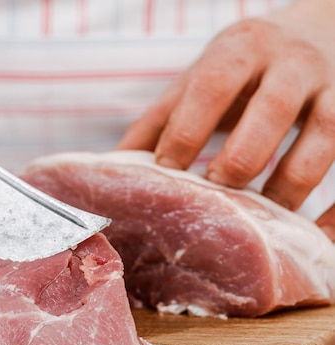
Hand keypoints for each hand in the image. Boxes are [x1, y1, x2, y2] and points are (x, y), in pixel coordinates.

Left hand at [118, 0, 334, 239]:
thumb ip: (160, 119)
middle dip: (243, 156)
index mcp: (241, 48)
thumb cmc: (242, 67)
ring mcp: (332, 88)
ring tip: (262, 217)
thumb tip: (112, 170)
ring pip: (326, 137)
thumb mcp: (198, 79)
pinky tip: (316, 234)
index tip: (167, 170)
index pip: (213, 85)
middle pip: (273, 109)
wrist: (316, 30)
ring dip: (291, 183)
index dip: (188, 129)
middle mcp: (291, 63)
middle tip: (217, 189)